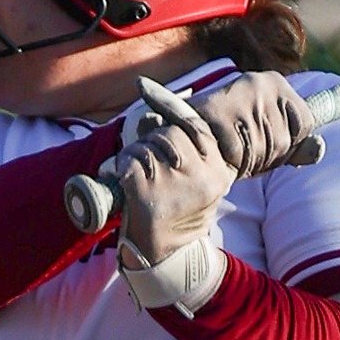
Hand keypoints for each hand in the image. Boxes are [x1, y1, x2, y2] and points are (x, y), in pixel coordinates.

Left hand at [111, 77, 237, 264]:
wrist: (164, 254)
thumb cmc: (177, 210)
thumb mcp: (193, 180)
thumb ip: (182, 148)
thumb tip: (148, 116)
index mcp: (218, 171)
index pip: (195, 127)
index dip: (167, 104)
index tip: (142, 85)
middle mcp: (200, 175)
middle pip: (169, 134)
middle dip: (152, 142)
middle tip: (148, 163)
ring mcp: (174, 183)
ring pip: (146, 146)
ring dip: (135, 155)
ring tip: (138, 176)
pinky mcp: (147, 192)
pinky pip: (128, 162)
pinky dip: (121, 168)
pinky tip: (127, 182)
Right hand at [184, 71, 323, 177]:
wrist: (183, 137)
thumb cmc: (233, 139)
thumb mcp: (271, 142)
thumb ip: (298, 147)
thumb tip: (320, 148)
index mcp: (275, 82)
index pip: (306, 124)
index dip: (289, 142)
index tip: (265, 138)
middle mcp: (260, 82)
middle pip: (284, 140)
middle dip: (266, 155)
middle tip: (241, 146)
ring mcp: (239, 96)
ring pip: (263, 148)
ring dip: (246, 160)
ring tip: (228, 148)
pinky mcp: (217, 113)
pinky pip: (238, 153)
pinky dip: (229, 162)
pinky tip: (217, 151)